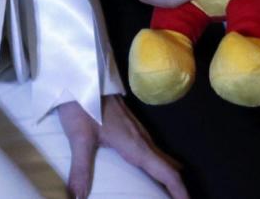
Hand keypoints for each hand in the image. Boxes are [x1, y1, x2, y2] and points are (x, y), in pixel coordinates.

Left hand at [55, 96, 187, 198]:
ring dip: (169, 174)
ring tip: (171, 191)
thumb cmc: (81, 103)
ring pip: (160, 156)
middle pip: (168, 166)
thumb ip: (81, 169)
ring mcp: (137, 129)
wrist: (80, 73)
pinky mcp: (130, 124)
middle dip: (177, 186)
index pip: (166, 173)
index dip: (180, 191)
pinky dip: (160, 163)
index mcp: (135, 145)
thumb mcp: (79, 137)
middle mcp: (141, 138)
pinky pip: (153, 148)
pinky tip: (153, 166)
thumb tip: (79, 198)